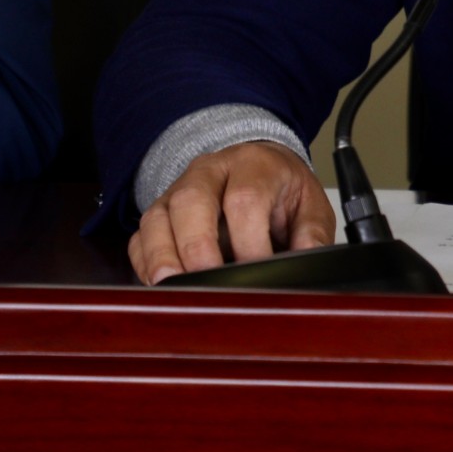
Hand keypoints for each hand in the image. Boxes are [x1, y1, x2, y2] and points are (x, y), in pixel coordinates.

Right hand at [128, 140, 334, 284]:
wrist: (257, 165)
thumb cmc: (281, 189)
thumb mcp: (310, 204)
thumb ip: (312, 233)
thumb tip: (307, 262)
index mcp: (254, 165)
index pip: (245, 198)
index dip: (249, 241)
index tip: (258, 272)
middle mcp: (210, 171)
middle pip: (192, 200)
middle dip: (197, 245)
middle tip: (207, 280)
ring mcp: (178, 190)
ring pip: (158, 217)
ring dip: (162, 256)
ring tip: (172, 286)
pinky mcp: (159, 214)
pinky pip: (140, 237)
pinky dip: (144, 263)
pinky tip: (158, 285)